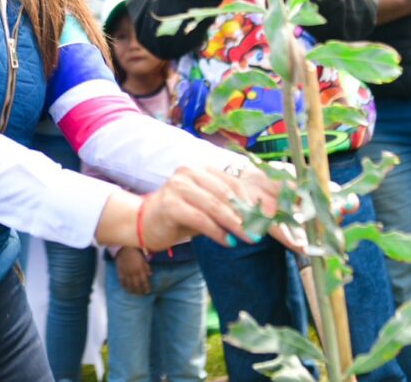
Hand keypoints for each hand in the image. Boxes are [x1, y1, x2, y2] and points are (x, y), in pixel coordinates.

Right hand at [114, 247, 151, 294]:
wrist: (124, 249)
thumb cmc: (135, 254)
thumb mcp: (143, 259)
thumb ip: (147, 267)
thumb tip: (151, 275)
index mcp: (140, 269)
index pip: (144, 281)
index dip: (146, 287)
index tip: (148, 292)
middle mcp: (133, 273)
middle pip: (137, 285)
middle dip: (140, 291)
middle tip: (141, 294)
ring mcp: (126, 273)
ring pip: (129, 285)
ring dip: (132, 291)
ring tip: (134, 294)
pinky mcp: (120, 272)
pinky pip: (122, 282)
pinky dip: (124, 286)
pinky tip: (126, 289)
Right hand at [139, 163, 299, 251]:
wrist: (144, 222)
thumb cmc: (180, 215)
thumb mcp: (207, 208)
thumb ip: (228, 207)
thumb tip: (260, 217)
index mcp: (200, 168)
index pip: (232, 182)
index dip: (251, 201)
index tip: (266, 218)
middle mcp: (188, 172)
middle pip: (226, 194)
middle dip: (246, 215)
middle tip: (260, 232)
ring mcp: (177, 186)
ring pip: (215, 206)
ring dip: (235, 225)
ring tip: (248, 239)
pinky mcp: (170, 204)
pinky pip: (200, 219)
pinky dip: (217, 232)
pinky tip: (228, 242)